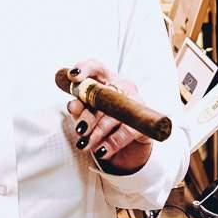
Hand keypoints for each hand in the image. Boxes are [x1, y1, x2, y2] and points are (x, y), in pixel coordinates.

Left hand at [64, 58, 151, 174]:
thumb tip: (73, 105)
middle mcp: (122, 87)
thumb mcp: (87, 116)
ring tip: (86, 145)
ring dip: (97, 132)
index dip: (84, 69)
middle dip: (88, 115)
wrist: (125, 149)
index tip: (73, 77)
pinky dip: (112, 143)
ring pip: (113, 115)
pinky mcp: (143, 120)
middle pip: (103, 95)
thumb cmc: (103, 125)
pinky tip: (101, 151)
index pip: (96, 67)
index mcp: (105, 80)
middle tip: (79, 130)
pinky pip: (126, 131)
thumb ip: (79, 109)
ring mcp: (135, 102)